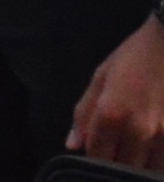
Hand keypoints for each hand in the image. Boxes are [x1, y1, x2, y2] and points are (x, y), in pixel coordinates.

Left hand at [72, 15, 163, 164]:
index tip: (96, 150)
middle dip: (116, 163)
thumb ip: (84, 113)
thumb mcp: (100, 78)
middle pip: (123, 167)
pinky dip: (158, 160)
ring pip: (149, 170)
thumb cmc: (132, 59)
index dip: (94, 156)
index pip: (97, 155)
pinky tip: (152, 147)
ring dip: (139, 164)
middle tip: (115, 149)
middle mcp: (139, 130)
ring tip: (134, 149)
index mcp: (112, 114)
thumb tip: (72, 144)